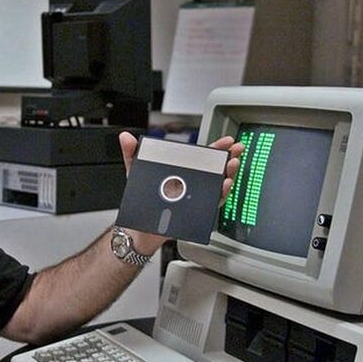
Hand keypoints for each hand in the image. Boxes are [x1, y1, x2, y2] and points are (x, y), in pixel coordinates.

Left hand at [118, 131, 244, 204]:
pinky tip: (223, 187)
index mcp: (181, 171)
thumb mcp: (135, 172)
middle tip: (237, 152)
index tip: (227, 140)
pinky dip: (219, 195)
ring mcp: (196, 197)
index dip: (216, 148)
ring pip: (217, 186)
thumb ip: (131, 153)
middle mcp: (192, 183)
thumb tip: (125, 136)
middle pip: (215, 170)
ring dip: (227, 176)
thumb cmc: (141, 199)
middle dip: (229, 159)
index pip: (202, 157)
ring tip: (231, 168)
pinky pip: (211, 203)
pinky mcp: (195, 211)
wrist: (138, 225)